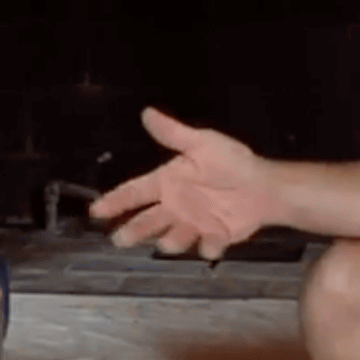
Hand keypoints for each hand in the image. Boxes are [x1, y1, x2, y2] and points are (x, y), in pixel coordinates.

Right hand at [88, 107, 274, 259]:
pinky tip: (213, 242)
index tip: (97, 211)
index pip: (135, 192)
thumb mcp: (202, 143)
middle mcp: (175, 205)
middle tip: (119, 240)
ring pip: (173, 236)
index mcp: (167, 182)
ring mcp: (193, 224)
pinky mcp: (213, 236)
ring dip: (170, 241)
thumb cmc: (232, 161)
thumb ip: (174, 134)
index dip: (115, 201)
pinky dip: (209, 245)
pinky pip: (208, 245)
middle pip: (147, 221)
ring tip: (166, 243)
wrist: (263, 185)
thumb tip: (147, 113)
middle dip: (134, 231)